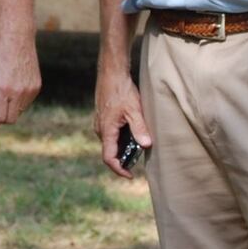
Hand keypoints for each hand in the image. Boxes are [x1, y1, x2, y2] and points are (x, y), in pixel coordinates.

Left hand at [0, 29, 40, 127]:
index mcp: (2, 90)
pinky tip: (12, 86)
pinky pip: (26, 102)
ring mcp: (29, 90)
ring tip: (2, 92)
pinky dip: (18, 100)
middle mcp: (18, 92)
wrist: (16, 37)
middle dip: (1, 118)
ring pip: (19, 111)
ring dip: (10, 108)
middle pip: (10, 119)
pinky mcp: (37, 86)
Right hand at [93, 61, 149, 177]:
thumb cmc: (122, 90)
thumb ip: (140, 129)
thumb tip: (147, 146)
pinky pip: (110, 134)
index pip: (109, 158)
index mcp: (106, 130)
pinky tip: (132, 131)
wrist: (111, 73)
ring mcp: (100, 123)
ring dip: (123, 147)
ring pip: (110, 143)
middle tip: (139, 159)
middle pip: (110, 152)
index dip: (119, 169)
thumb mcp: (135, 110)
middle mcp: (100, 129)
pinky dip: (120, 138)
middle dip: (124, 158)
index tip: (130, 175)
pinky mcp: (103, 117)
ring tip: (138, 145)